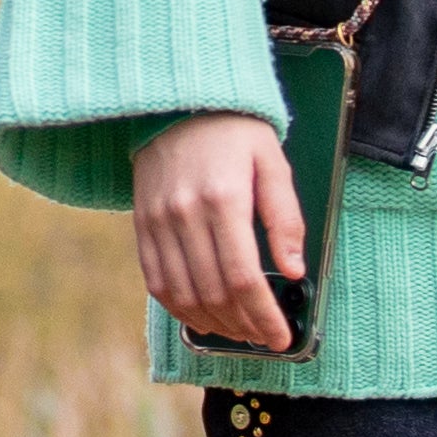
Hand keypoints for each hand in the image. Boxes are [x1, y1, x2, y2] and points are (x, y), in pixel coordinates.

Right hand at [131, 107, 307, 355]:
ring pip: (183, 295)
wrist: (177, 99)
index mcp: (224, 198)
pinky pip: (156, 281)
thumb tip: (295, 270)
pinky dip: (180, 309)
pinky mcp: (142, 224)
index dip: (264, 315)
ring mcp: (158, 221)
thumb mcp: (273, 162)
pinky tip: (203, 318)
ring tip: (239, 332)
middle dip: (243, 325)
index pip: (243, 277)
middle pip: (214, 293)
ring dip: (213, 324)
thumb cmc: (233, 130)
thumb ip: (286, 217)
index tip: (281, 336)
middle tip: (265, 337)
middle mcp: (185, 214)